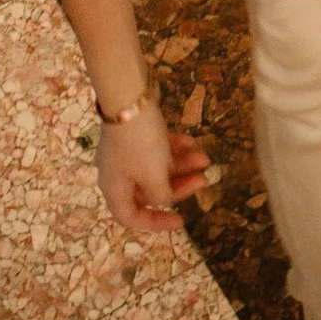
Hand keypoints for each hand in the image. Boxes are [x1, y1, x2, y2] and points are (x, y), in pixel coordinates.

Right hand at [94, 101, 209, 239]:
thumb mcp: (153, 175)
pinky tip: (192, 143)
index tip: (181, 221)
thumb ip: (161, 194)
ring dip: (183, 165)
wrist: (129, 96)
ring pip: (157, 167)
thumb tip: (164, 198)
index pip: (131, 217)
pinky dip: (174, 148)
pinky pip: (157, 149)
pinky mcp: (135, 133)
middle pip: (151, 191)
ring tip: (205, 158)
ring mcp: (126, 152)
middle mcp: (118, 173)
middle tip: (204, 179)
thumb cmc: (139, 143)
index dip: (155, 222)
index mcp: (115, 189)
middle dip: (179, 186)